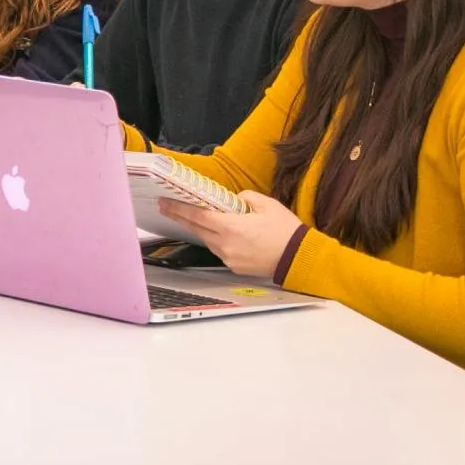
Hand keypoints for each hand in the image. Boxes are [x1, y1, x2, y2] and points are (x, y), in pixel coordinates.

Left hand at [154, 191, 303, 280]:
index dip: (179, 208)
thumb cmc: (286, 231)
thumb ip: (245, 198)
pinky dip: (214, 240)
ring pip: (206, 240)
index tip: (165, 202)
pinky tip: (215, 233)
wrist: (299, 258)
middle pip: (196, 228)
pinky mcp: (234, 266)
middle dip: (180, 216)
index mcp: (231, 226)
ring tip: (188, 217)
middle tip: (165, 207)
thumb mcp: (267, 205)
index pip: (198, 215)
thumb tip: (234, 200)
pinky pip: (218, 250)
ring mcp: (228, 257)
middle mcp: (225, 244)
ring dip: (197, 228)